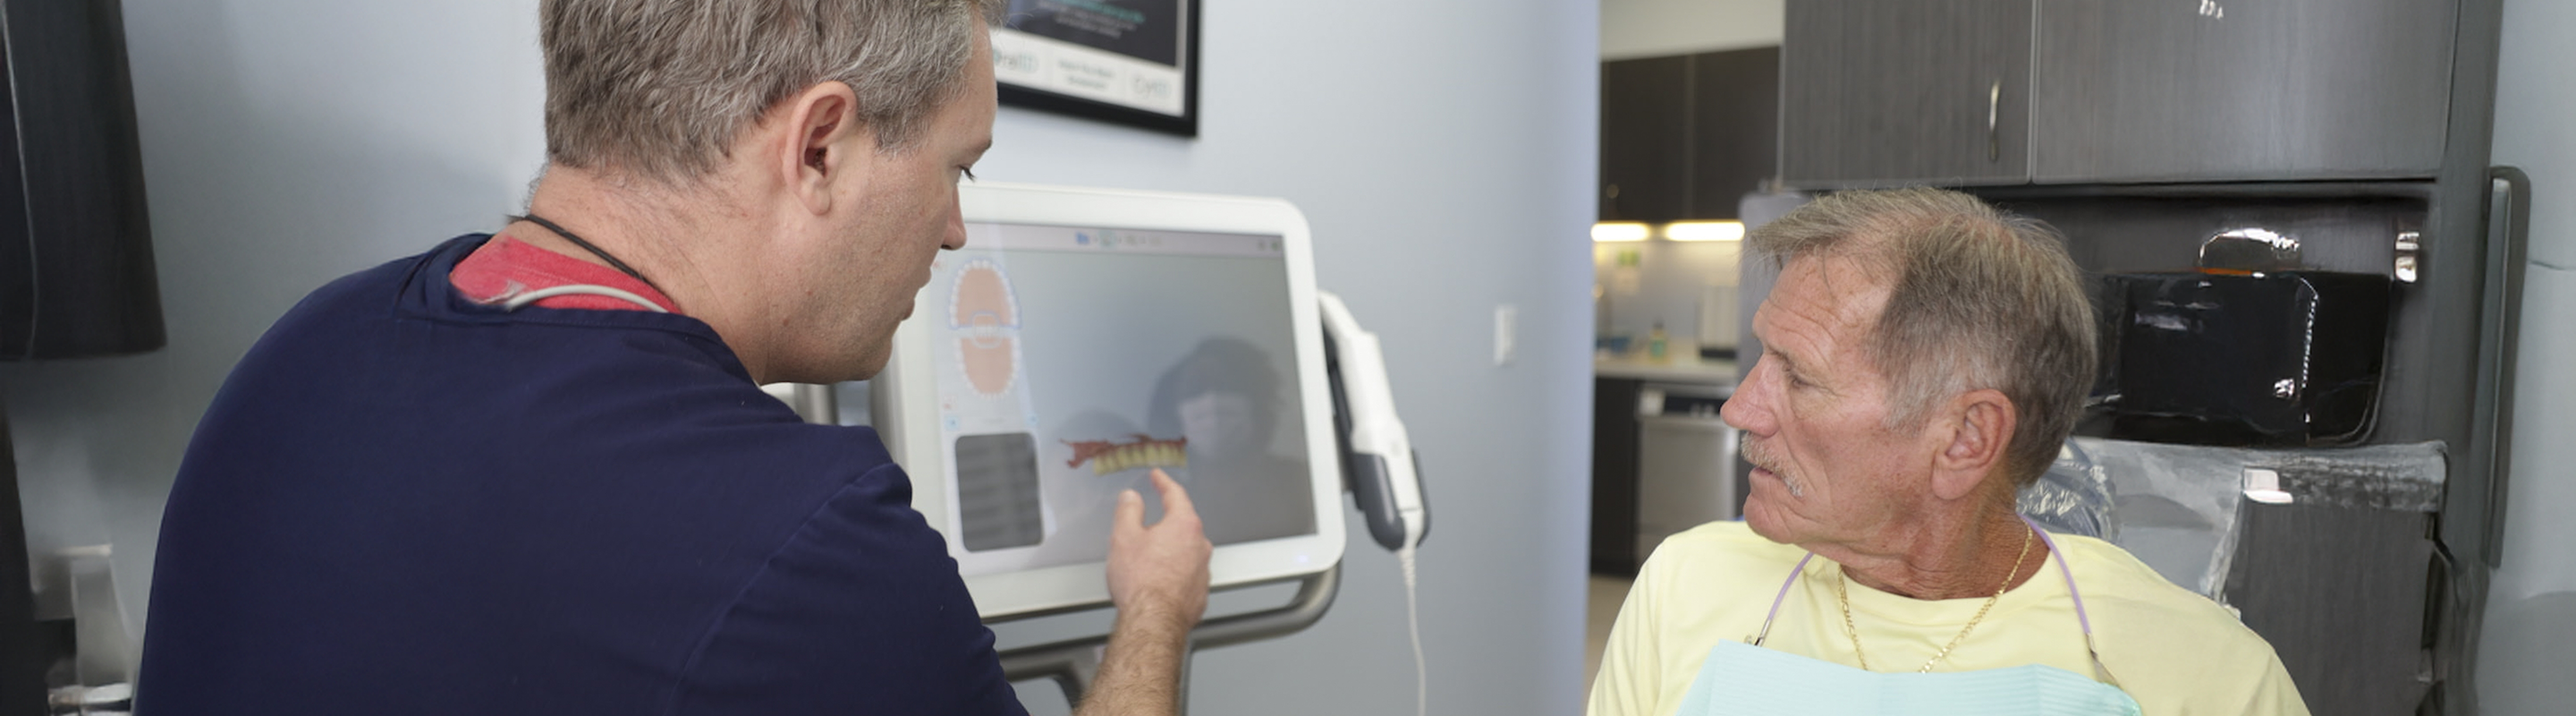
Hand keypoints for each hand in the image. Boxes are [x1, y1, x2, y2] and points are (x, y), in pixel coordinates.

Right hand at [1107, 469, 1211, 627]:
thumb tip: (1131, 498)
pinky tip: (1158, 581)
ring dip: (1170, 550)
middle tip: (1147, 522)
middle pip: (1183, 524)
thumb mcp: (1124, 536)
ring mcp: (1203, 571)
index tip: (1158, 477)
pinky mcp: (1200, 594)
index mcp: (1184, 525)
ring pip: (1186, 552)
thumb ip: (1128, 510)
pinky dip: (1174, 573)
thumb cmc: (1141, 582)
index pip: (1176, 494)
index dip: (1164, 483)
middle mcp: (1200, 546)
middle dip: (1166, 521)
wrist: (1153, 621)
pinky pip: (1187, 575)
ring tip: (1147, 560)